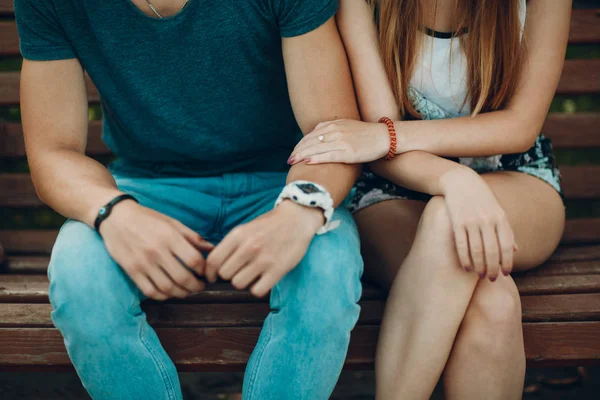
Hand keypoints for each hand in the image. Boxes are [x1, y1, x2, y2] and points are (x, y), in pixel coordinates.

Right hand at [99, 200, 214, 300]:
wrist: (116, 217)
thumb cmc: (148, 219)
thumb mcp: (172, 222)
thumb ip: (192, 236)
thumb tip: (212, 248)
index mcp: (170, 237)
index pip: (194, 260)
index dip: (204, 270)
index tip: (205, 272)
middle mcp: (157, 251)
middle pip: (183, 278)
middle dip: (196, 286)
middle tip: (200, 286)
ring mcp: (143, 263)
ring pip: (168, 288)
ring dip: (182, 293)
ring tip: (187, 291)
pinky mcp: (132, 271)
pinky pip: (150, 291)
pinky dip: (163, 296)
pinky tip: (170, 292)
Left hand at [205, 201, 322, 296]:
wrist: (297, 219)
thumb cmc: (269, 225)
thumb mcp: (245, 229)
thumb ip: (231, 245)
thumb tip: (215, 266)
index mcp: (238, 235)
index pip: (213, 260)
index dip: (209, 273)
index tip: (212, 277)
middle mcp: (248, 247)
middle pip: (225, 274)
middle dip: (230, 275)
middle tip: (239, 271)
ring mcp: (263, 259)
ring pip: (238, 284)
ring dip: (244, 282)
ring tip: (252, 274)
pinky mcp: (278, 270)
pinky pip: (257, 291)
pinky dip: (258, 288)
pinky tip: (262, 280)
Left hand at [289, 119, 389, 164]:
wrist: (384, 137)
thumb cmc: (365, 134)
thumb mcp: (345, 125)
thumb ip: (330, 127)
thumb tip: (314, 133)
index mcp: (333, 125)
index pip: (311, 135)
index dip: (300, 144)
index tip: (293, 152)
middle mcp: (335, 131)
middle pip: (311, 142)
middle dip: (298, 151)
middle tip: (289, 160)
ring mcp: (341, 141)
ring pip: (316, 148)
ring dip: (302, 155)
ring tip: (293, 162)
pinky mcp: (348, 152)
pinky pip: (328, 155)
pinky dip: (316, 158)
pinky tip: (307, 162)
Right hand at [440, 168, 516, 280]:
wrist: (460, 182)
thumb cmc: (481, 199)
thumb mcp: (497, 211)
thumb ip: (506, 230)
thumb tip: (516, 250)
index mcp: (500, 218)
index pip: (507, 245)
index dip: (507, 262)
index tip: (505, 274)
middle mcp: (487, 220)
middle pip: (492, 251)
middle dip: (492, 268)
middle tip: (491, 279)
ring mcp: (472, 221)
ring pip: (477, 250)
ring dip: (479, 266)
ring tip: (479, 275)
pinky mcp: (457, 221)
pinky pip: (462, 244)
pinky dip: (464, 258)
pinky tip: (466, 267)